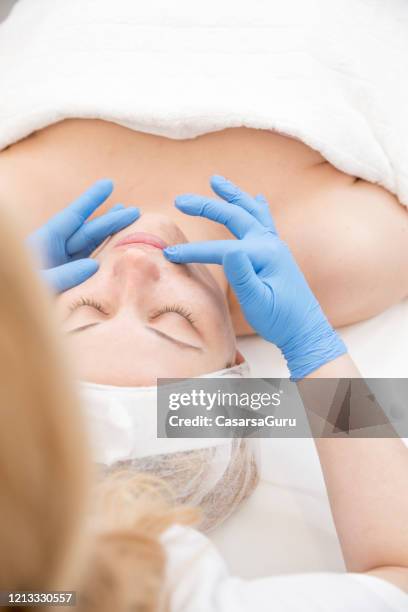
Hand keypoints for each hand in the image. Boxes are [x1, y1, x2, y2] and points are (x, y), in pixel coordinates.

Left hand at [27, 179, 138, 292]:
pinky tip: (119, 252)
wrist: (10, 310)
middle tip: (136, 211)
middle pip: (87, 231)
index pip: (74, 217)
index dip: (91, 201)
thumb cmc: (17, 293)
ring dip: (111, 235)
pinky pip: (90, 267)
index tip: (108, 184)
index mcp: (45, 243)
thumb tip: (93, 266)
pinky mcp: (68, 283)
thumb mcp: (39, 283)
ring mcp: (63, 267)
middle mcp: (56, 252)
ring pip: (91, 247)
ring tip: (130, 222)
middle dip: (111, 221)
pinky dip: (105, 258)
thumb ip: (64, 275)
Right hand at [164, 175, 345, 378]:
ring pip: (249, 211)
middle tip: (180, 200)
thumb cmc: (280, 319)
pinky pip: (264, 221)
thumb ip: (244, 277)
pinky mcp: (276, 252)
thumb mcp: (259, 303)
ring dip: (232, 195)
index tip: (169, 254)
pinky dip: (256, 207)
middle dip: (206, 206)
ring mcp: (274, 245)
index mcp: (264, 255)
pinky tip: (256, 197)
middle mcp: (270, 244)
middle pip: (234, 217)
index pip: (221, 249)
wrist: (305, 329)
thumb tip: (231, 251)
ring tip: (215, 180)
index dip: (194, 251)